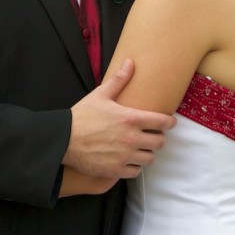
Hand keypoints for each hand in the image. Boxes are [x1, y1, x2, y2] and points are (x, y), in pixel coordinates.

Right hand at [62, 59, 175, 178]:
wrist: (64, 140)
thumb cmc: (82, 116)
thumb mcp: (100, 94)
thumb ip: (119, 80)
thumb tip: (131, 62)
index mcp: (130, 118)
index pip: (162, 122)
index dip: (169, 122)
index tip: (170, 122)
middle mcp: (131, 139)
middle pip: (159, 142)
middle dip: (158, 137)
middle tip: (152, 135)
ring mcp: (125, 156)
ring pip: (149, 158)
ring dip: (147, 152)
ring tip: (140, 148)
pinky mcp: (116, 170)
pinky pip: (136, 171)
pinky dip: (135, 166)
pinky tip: (129, 160)